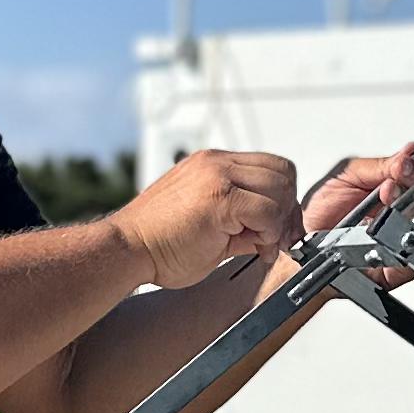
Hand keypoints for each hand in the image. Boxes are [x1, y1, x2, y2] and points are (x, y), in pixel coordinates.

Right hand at [120, 148, 303, 289]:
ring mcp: (217, 176)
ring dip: (278, 221)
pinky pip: (267, 211)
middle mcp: (216, 162)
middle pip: (281, 172)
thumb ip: (241, 223)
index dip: (282, 196)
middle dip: (287, 209)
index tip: (279, 226)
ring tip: (260, 244)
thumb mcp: (209, 225)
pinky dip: (269, 232)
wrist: (126, 249)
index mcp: (212, 163)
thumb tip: (271, 233)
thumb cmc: (157, 242)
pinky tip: (254, 247)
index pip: (269, 166)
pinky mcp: (220, 198)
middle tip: (277, 238)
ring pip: (279, 188)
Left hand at [303, 141, 413, 280]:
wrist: (302, 245)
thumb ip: (379, 166)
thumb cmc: (321, 211)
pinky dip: (402, 239)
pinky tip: (389, 223)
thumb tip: (408, 155)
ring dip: (409, 201)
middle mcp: (404, 210)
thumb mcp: (347, 175)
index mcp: (397, 184)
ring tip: (388, 191)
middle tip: (403, 168)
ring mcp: (402, 237)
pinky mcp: (396, 267)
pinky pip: (412, 258)